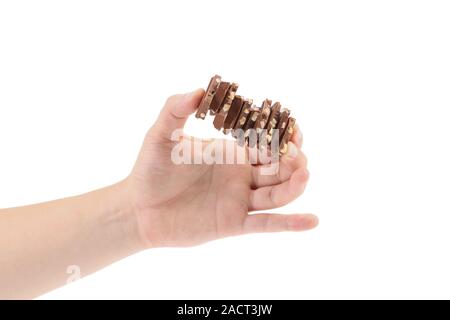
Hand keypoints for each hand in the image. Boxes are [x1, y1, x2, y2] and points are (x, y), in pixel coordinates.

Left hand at [125, 89, 317, 247]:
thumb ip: (176, 109)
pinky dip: (290, 224)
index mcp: (230, 152)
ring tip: (304, 174)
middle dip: (291, 159)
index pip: (263, 141)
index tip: (294, 128)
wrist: (139, 208)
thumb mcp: (161, 134)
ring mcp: (239, 199)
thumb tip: (199, 90)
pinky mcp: (234, 223)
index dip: (281, 135)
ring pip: (277, 193)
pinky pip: (266, 223)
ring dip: (294, 185)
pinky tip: (313, 221)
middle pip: (277, 167)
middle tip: (298, 153)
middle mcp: (240, 175)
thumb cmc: (149, 169)